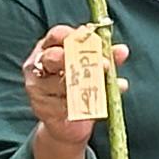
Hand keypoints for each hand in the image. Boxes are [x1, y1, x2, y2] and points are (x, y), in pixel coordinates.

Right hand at [22, 27, 124, 148]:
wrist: (67, 123)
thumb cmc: (79, 88)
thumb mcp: (93, 69)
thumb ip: (106, 58)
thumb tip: (122, 50)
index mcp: (48, 47)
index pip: (57, 34)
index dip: (77, 36)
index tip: (96, 42)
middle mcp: (38, 65)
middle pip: (54, 56)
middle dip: (80, 60)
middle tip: (104, 65)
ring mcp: (37, 87)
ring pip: (62, 82)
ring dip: (88, 85)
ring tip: (104, 88)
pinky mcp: (41, 108)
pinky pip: (64, 104)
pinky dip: (83, 104)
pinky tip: (94, 106)